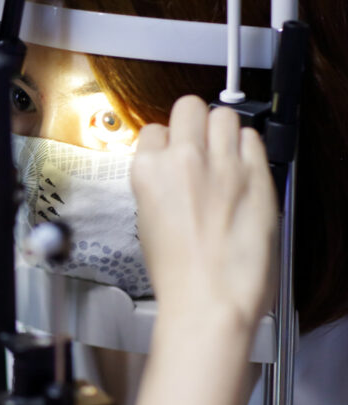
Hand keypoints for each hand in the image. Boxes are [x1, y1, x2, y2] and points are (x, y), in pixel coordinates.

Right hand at [131, 96, 277, 331]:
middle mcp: (183, 160)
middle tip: (198, 142)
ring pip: (223, 114)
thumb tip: (169, 174)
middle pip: (188, 106)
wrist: (210, 298)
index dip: (164, 144)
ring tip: (223, 151)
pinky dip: (247, 145)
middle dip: (192, 122)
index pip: (153, 130)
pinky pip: (252, 137)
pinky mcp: (256, 175)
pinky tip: (243, 165)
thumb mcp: (147, 223)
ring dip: (221, 129)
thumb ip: (158, 187)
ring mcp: (223, 165)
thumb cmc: (179, 274)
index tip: (171, 155)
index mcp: (148, 172)